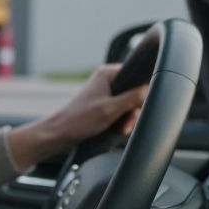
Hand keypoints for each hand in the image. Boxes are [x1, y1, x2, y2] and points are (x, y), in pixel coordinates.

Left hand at [7, 63, 148, 167]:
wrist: (59, 134)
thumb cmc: (79, 120)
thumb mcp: (111, 109)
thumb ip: (132, 98)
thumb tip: (149, 89)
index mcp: (107, 73)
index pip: (137, 75)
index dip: (142, 92)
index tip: (138, 107)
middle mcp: (106, 80)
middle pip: (134, 91)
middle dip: (134, 109)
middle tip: (128, 122)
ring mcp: (104, 92)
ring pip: (128, 103)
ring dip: (128, 117)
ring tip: (122, 128)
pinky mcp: (102, 105)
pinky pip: (120, 110)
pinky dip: (121, 120)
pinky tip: (119, 129)